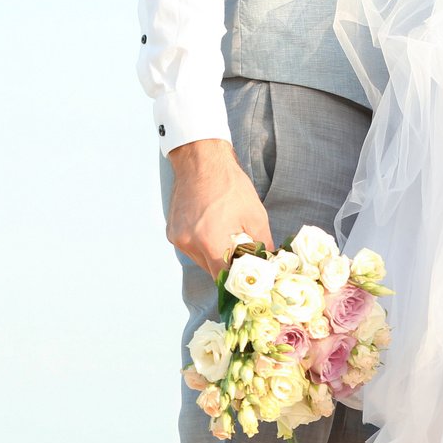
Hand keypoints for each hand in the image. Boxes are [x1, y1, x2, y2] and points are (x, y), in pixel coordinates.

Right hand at [166, 139, 272, 279]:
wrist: (201, 159)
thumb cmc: (231, 185)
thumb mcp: (256, 217)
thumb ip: (263, 246)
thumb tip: (270, 267)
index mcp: (210, 242)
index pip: (224, 279)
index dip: (239, 283)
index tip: (250, 282)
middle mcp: (189, 244)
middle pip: (212, 272)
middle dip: (229, 269)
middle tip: (243, 259)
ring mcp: (178, 238)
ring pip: (201, 262)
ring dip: (215, 257)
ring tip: (227, 239)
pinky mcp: (172, 232)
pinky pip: (191, 249)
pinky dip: (203, 246)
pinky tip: (212, 229)